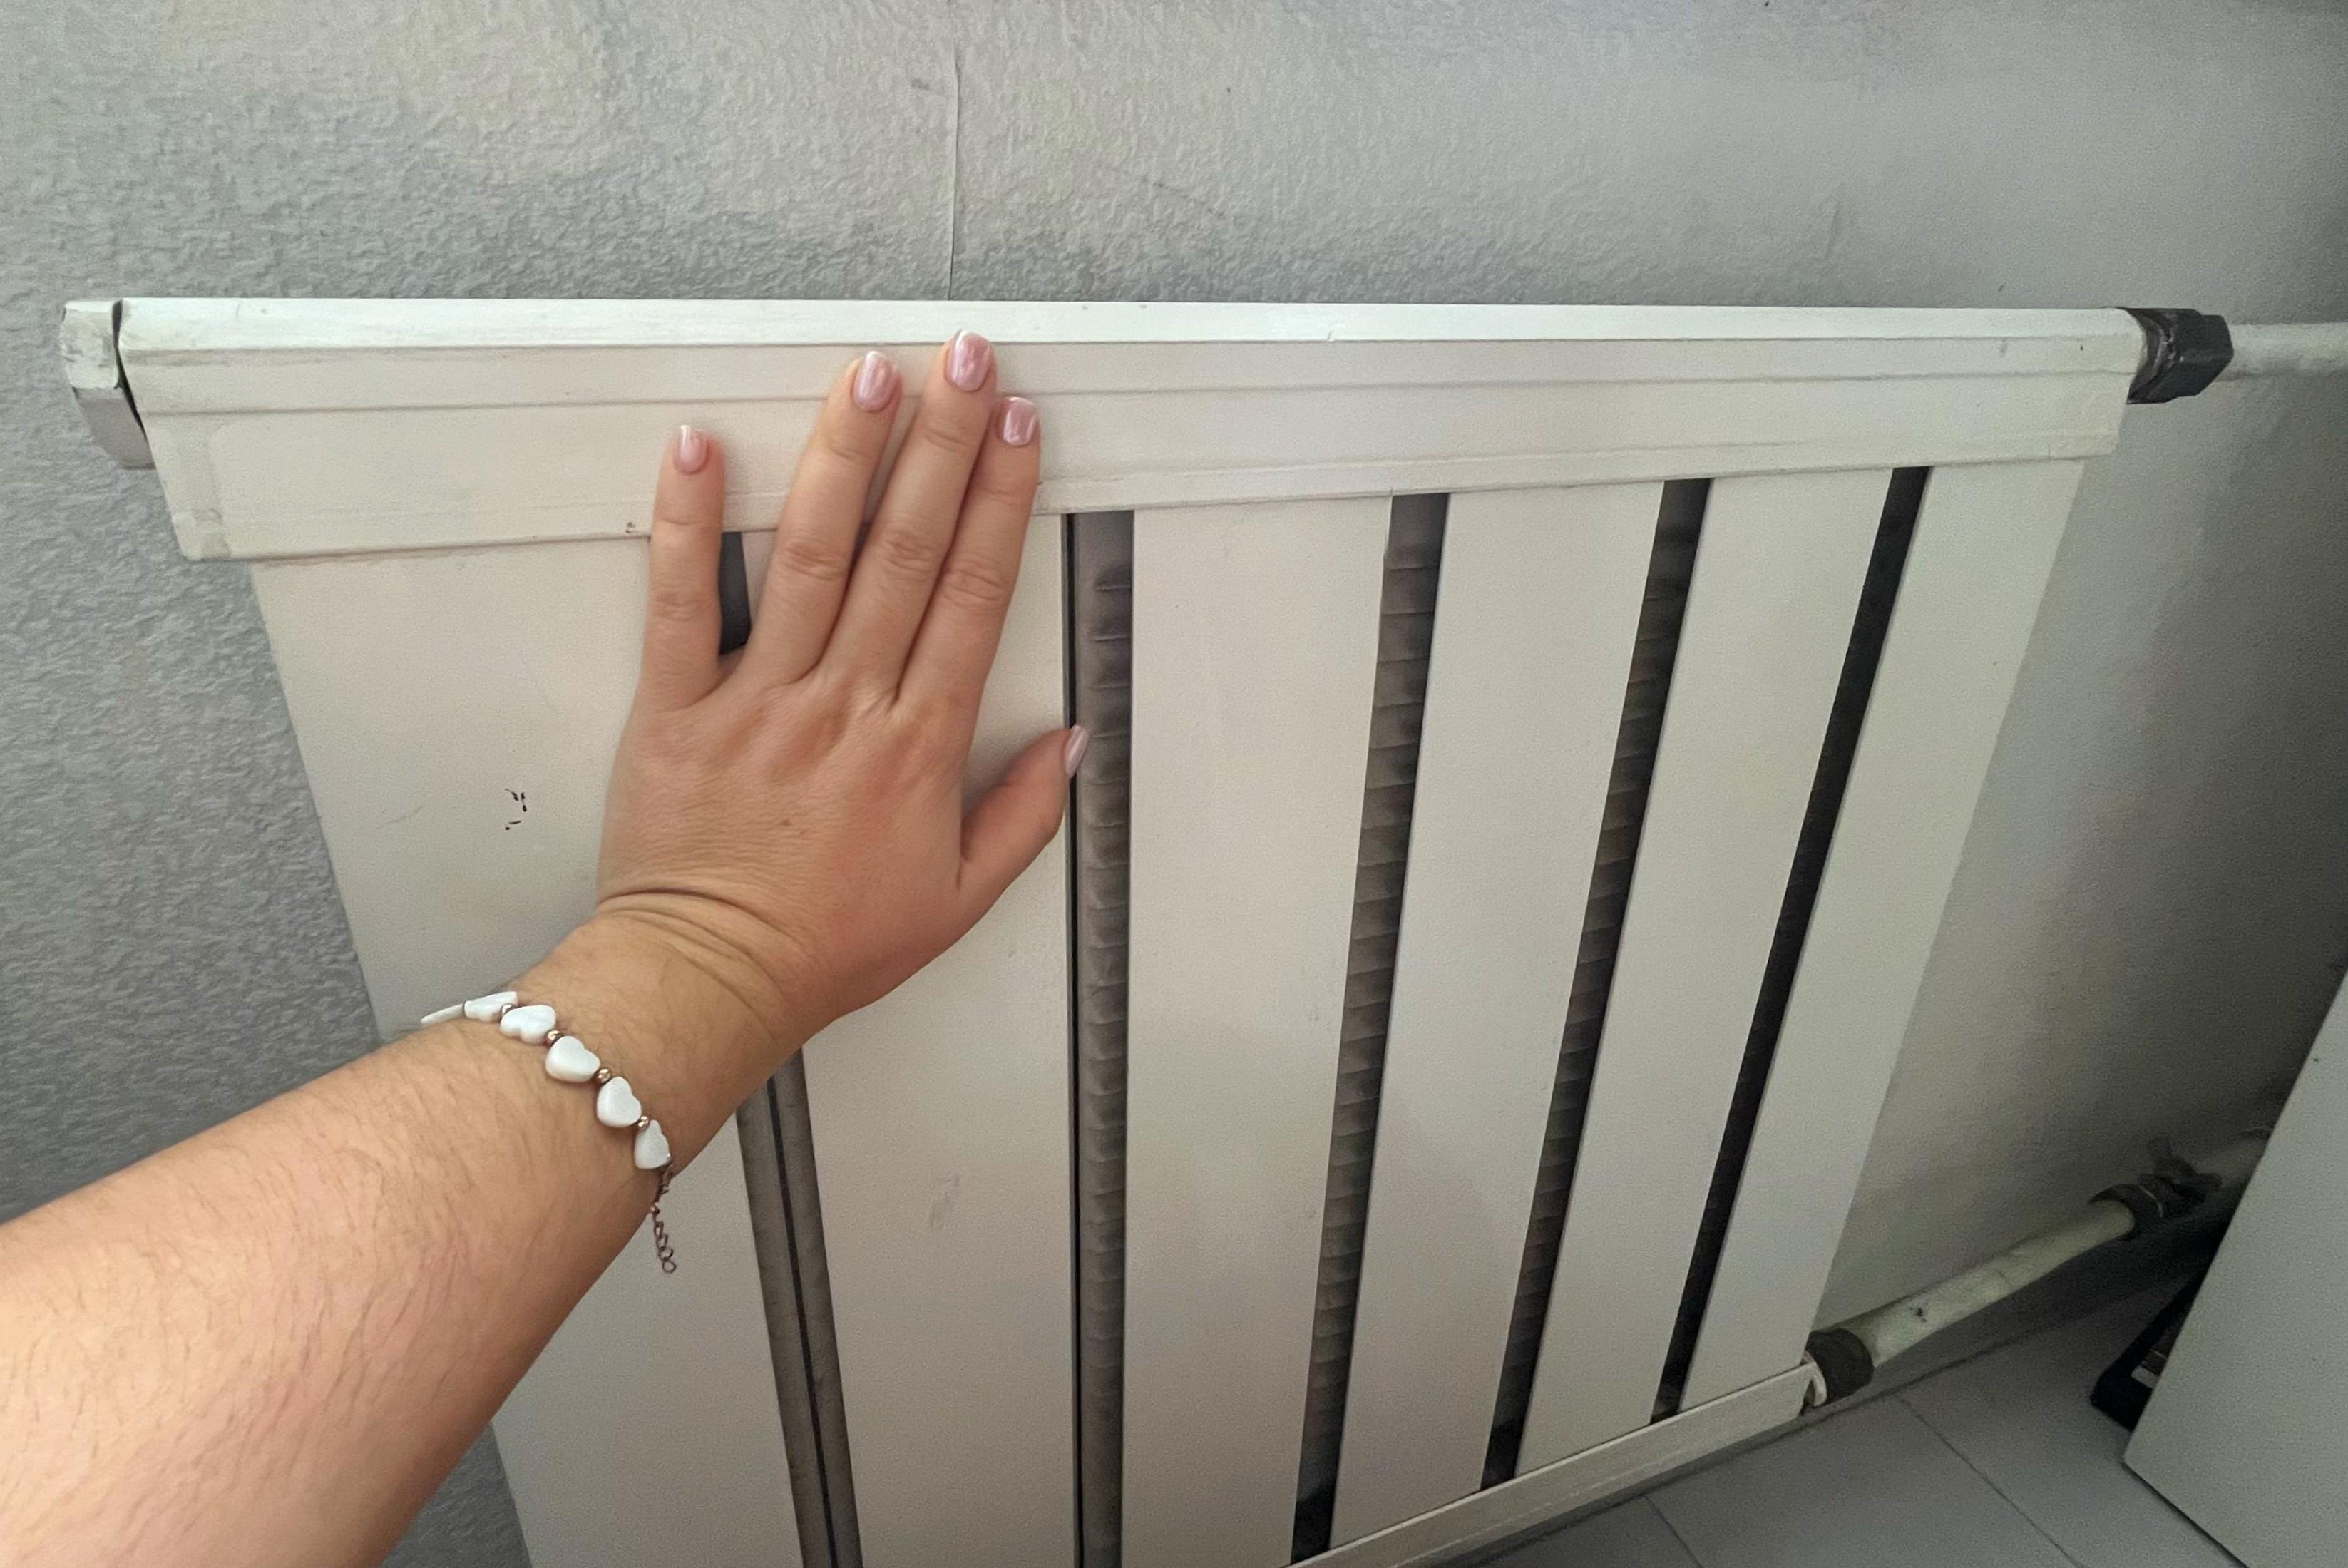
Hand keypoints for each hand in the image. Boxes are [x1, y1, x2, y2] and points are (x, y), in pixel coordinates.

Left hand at [589, 332, 1077, 1058]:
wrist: (711, 982)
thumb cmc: (831, 944)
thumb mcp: (958, 900)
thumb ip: (1021, 816)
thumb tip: (1070, 741)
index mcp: (921, 744)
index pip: (973, 596)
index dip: (1000, 500)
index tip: (1019, 425)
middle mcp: (850, 703)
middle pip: (908, 552)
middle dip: (942, 445)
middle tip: (964, 358)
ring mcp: (761, 699)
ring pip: (814, 557)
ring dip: (845, 458)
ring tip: (870, 375)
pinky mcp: (676, 707)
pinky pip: (680, 602)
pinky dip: (686, 522)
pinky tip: (698, 443)